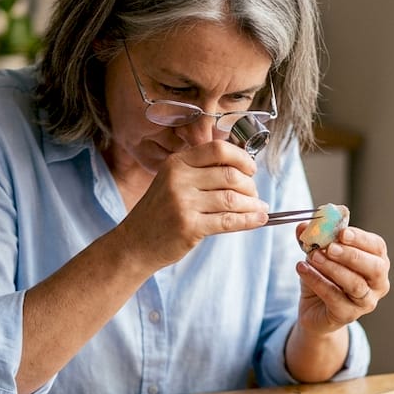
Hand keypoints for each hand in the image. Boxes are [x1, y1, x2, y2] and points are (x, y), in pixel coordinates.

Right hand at [119, 140, 269, 266]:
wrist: (135, 243)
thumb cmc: (159, 213)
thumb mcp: (172, 182)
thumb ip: (200, 172)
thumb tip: (242, 170)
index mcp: (176, 163)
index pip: (217, 149)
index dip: (241, 157)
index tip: (251, 168)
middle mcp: (179, 179)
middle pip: (229, 174)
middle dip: (249, 185)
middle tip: (254, 194)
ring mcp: (183, 203)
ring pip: (232, 199)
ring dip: (252, 204)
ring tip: (258, 208)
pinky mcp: (190, 227)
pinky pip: (229, 221)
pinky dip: (249, 220)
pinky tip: (258, 219)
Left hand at [294, 224, 390, 334]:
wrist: (314, 309)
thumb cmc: (324, 277)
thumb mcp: (319, 253)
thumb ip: (313, 239)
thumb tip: (303, 226)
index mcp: (377, 261)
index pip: (377, 246)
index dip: (361, 238)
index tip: (342, 232)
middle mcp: (378, 283)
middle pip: (375, 267)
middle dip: (351, 255)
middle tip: (330, 247)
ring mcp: (366, 302)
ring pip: (356, 284)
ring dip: (333, 268)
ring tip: (313, 257)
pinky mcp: (348, 315)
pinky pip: (334, 297)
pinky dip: (317, 281)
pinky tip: (302, 269)